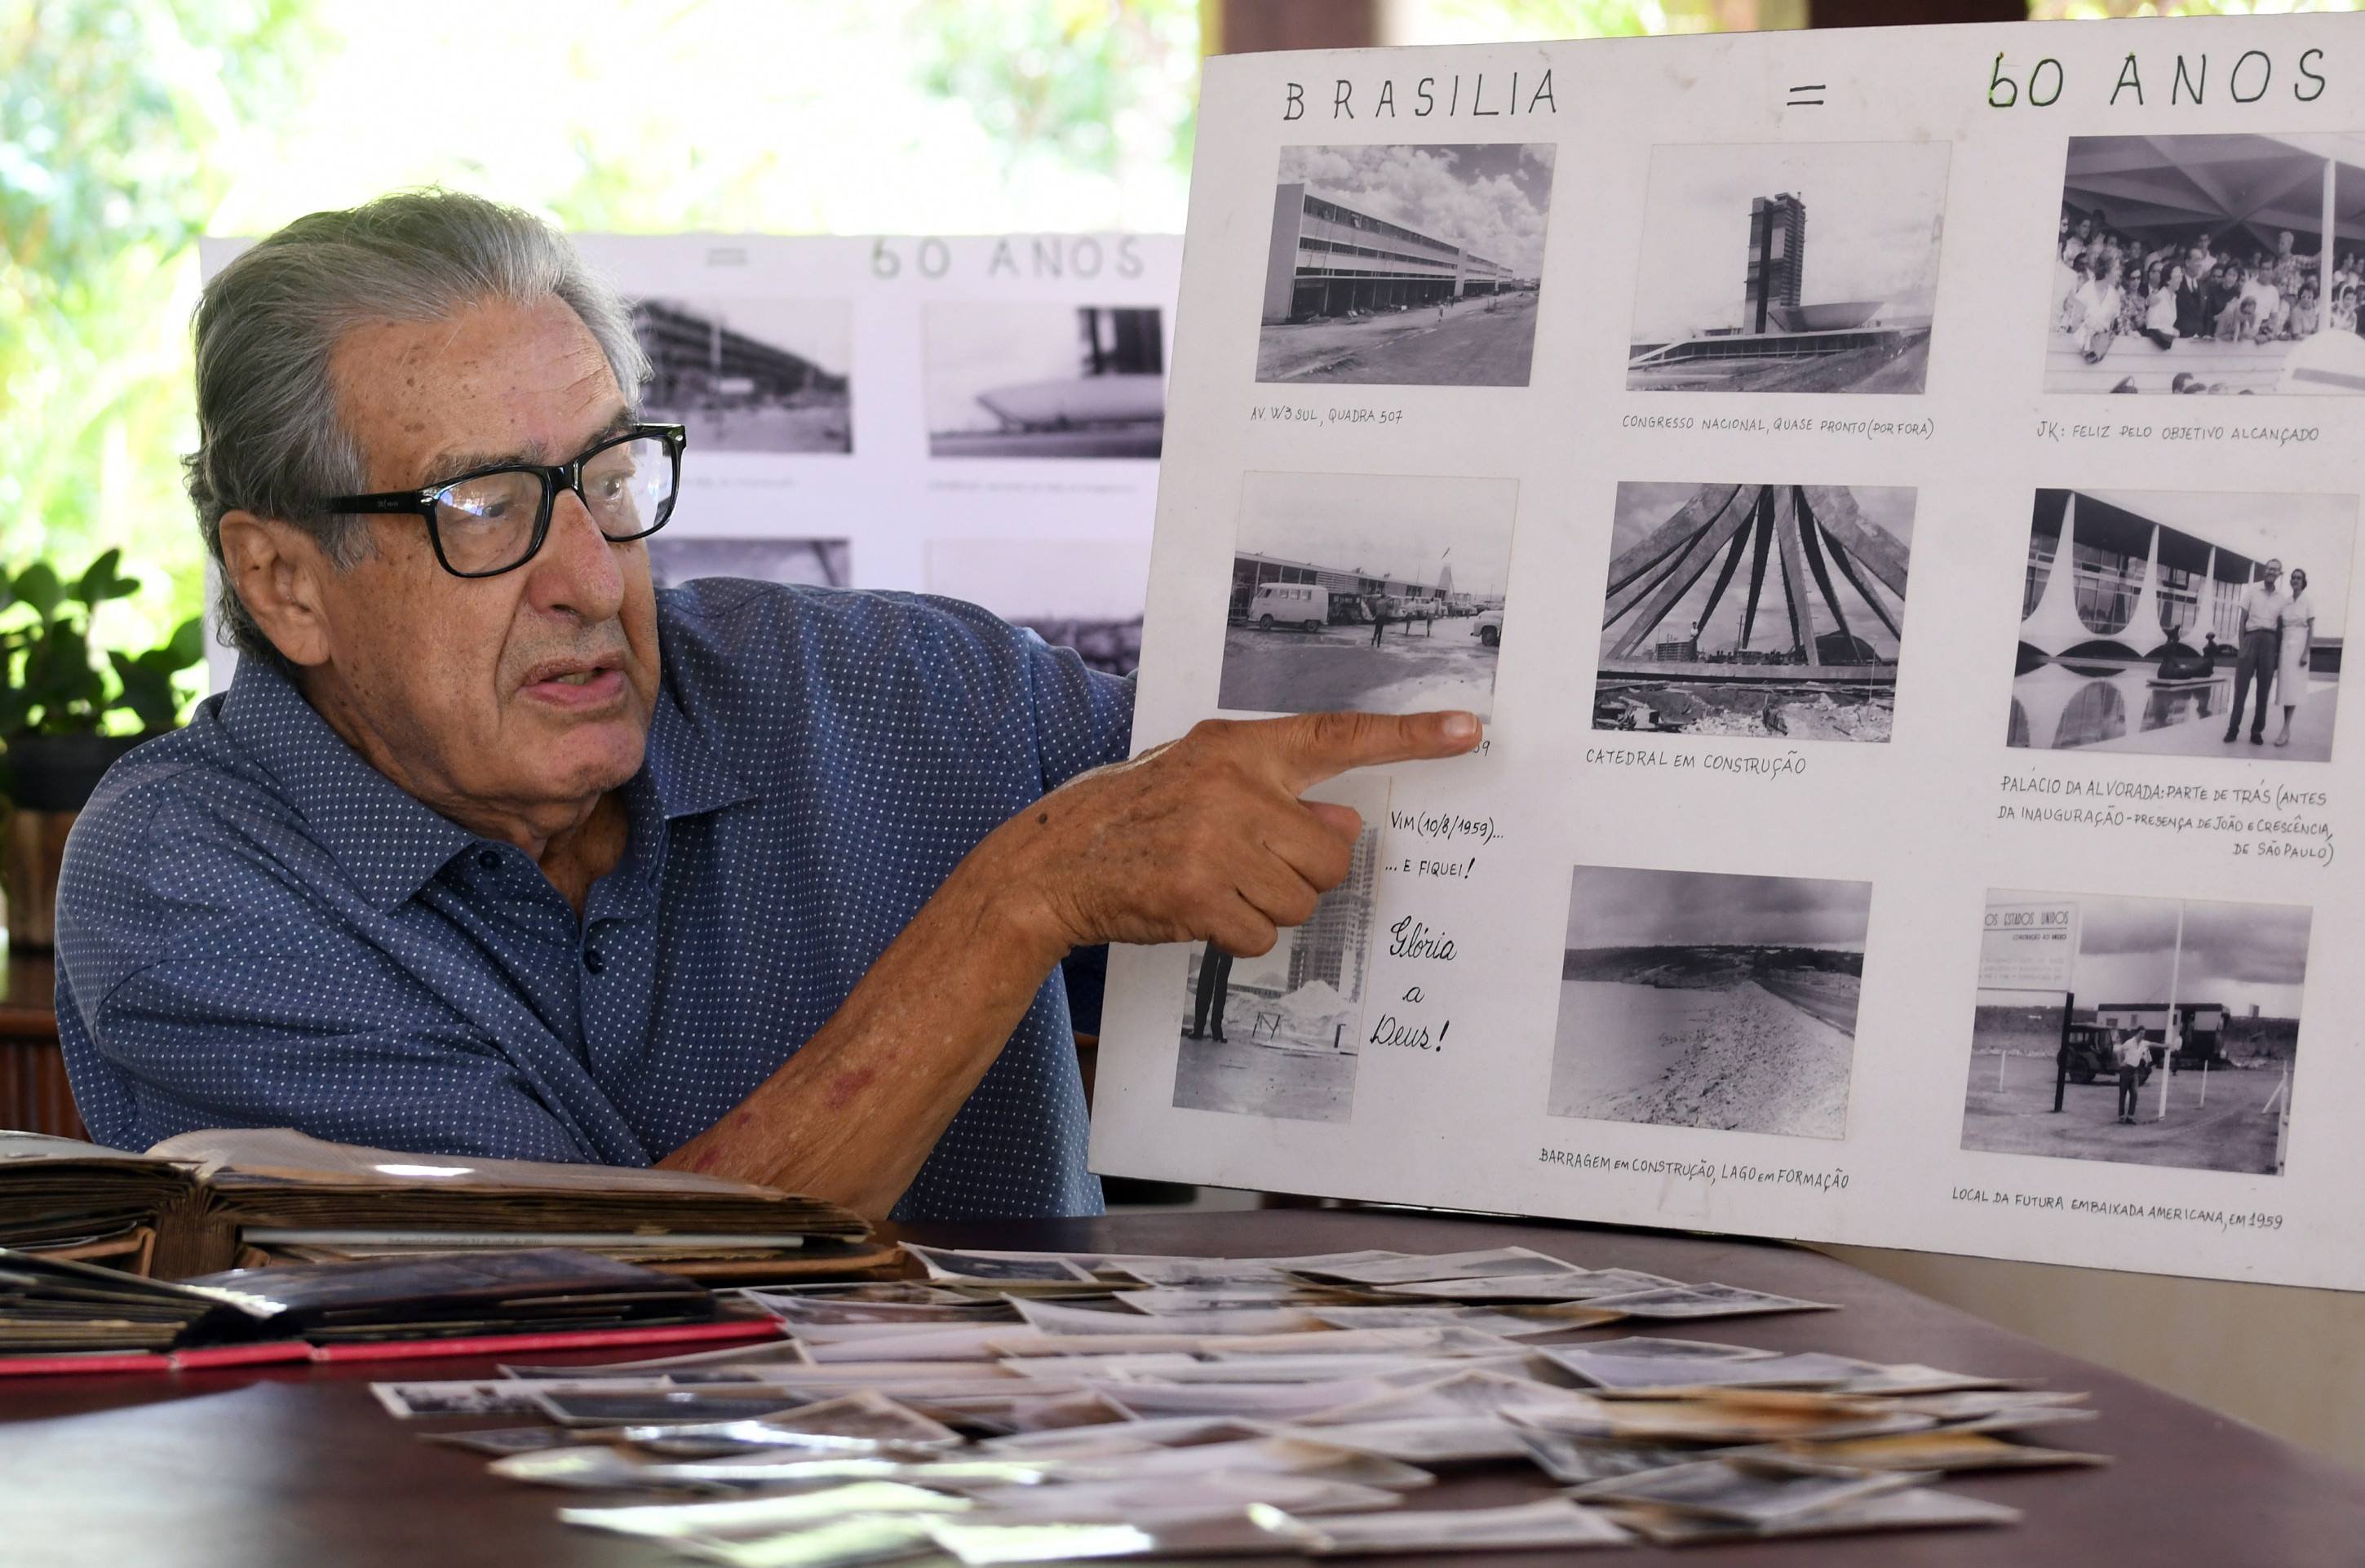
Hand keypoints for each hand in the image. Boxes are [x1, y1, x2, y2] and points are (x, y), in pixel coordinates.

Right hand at [967, 709, 1480, 963]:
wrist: (1053, 861)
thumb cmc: (1136, 818)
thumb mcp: (1205, 780)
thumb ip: (1274, 791)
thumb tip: (1346, 821)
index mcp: (1241, 747)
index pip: (1340, 735)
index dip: (1411, 736)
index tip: (1471, 731)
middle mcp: (1235, 786)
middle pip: (1332, 851)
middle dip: (1301, 872)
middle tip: (1248, 865)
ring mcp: (1217, 841)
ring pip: (1301, 899)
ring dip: (1267, 906)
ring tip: (1214, 884)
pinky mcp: (1199, 895)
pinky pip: (1261, 935)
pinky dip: (1235, 936)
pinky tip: (1196, 912)